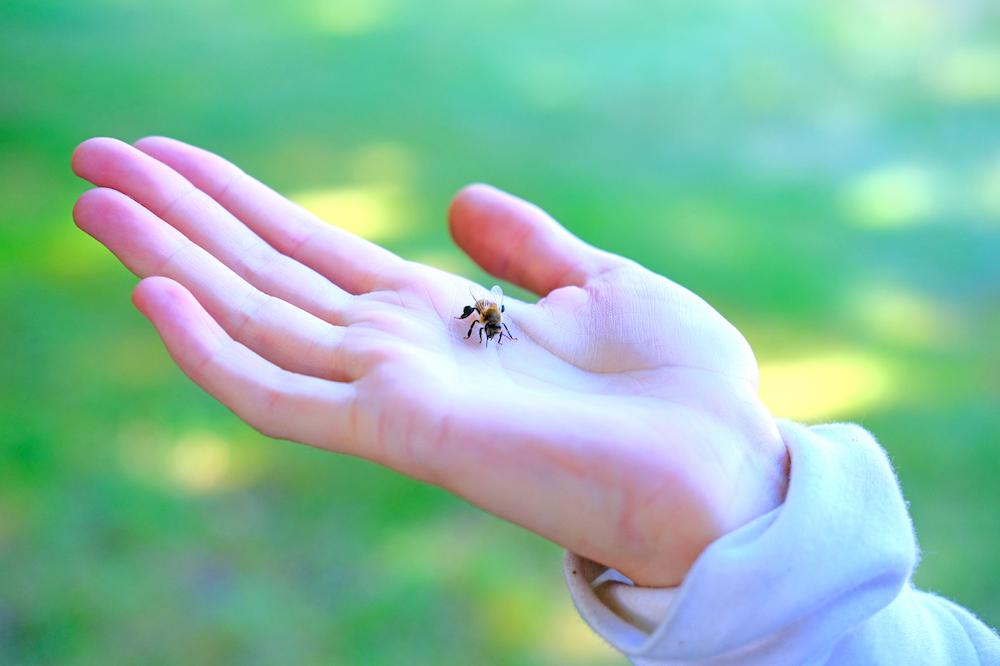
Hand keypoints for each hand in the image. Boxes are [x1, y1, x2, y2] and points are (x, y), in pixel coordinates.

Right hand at [72, 137, 788, 586]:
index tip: (172, 153)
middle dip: (179, 213)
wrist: (729, 472)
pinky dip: (211, 351)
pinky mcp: (402, 432)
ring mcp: (394, 392)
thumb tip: (457, 199)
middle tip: (95, 154)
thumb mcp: (601, 283)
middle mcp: (402, 351)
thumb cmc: (679, 387)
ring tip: (94, 195)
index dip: (240, 200)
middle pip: (264, 272)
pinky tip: (153, 291)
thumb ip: (525, 245)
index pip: (314, 248)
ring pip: (252, 318)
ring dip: (170, 257)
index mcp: (444, 315)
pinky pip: (280, 395)